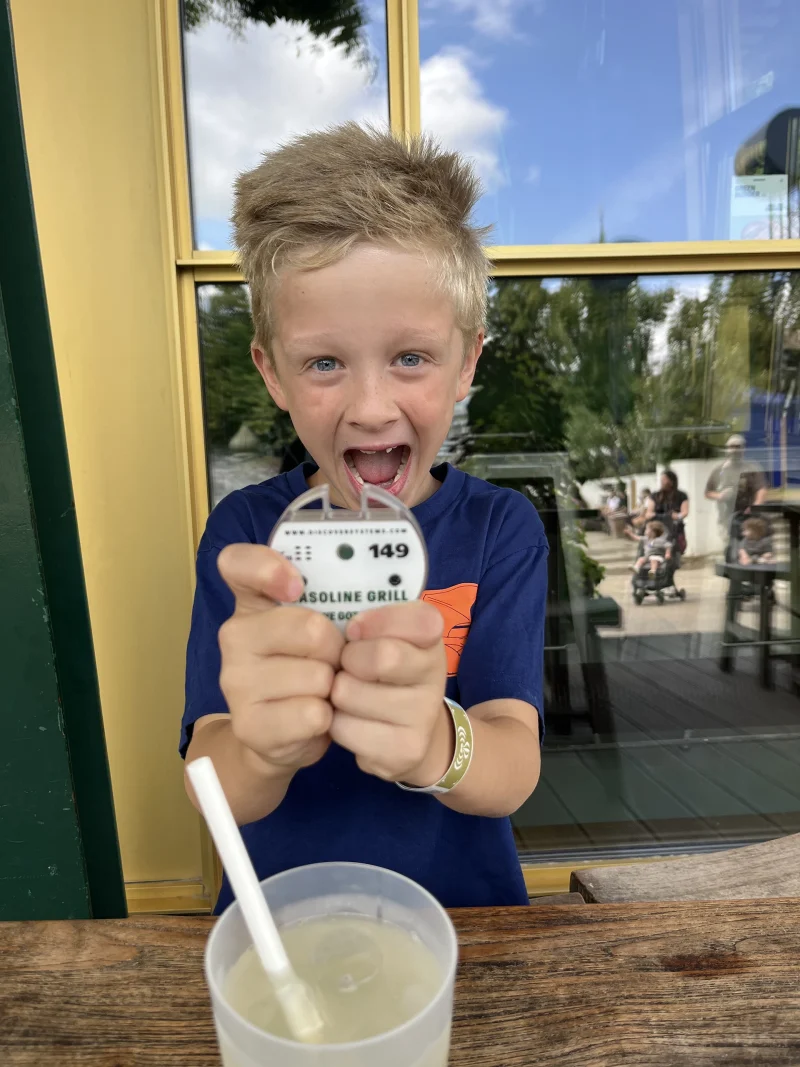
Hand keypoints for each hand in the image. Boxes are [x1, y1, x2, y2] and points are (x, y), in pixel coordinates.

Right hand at [217, 545, 343, 775]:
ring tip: (323, 690)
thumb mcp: (324, 624)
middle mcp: (235, 635)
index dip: (268, 568)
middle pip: (309, 628)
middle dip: (336, 648)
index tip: (296, 587)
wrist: (289, 733)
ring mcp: (236, 680)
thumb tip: (380, 589)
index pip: (238, 563)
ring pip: (316, 676)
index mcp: (253, 600)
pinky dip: (326, 718)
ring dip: (334, 686)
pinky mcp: (249, 723)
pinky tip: (316, 716)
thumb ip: (336, 597)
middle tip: (333, 659)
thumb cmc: (313, 664)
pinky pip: (311, 713)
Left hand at [329, 601, 450, 785]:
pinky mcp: (405, 751)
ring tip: (348, 694)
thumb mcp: (386, 636)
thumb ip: (371, 620)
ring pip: (351, 694)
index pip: (419, 619)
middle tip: (346, 666)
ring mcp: (423, 716)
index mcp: (431, 638)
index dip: (378, 621)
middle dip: (348, 659)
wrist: (416, 732)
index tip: (356, 630)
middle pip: (383, 656)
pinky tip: (352, 721)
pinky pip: (345, 729)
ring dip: (336, 693)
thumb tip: (351, 628)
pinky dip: (337, 724)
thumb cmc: (386, 672)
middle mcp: (436, 675)